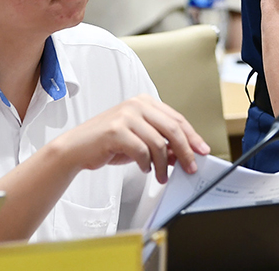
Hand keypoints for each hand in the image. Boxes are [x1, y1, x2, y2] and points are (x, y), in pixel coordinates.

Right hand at [55, 94, 209, 183]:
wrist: (75, 148)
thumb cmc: (107, 143)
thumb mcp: (139, 140)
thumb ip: (160, 143)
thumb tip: (182, 155)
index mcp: (145, 102)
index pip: (177, 119)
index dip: (192, 136)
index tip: (202, 150)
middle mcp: (137, 105)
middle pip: (173, 129)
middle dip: (185, 151)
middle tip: (190, 167)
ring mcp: (126, 116)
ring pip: (159, 143)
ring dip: (163, 164)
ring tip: (161, 176)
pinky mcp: (116, 131)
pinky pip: (142, 151)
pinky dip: (147, 164)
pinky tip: (145, 169)